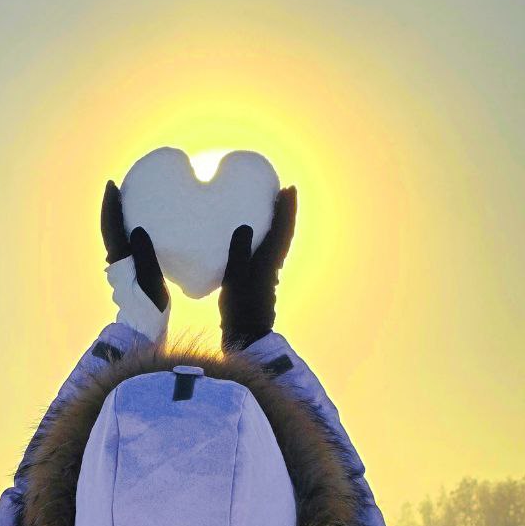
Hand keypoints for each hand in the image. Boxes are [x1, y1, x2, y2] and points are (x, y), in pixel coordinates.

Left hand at [100, 180, 169, 340]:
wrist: (143, 329)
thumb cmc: (150, 307)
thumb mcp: (151, 280)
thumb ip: (144, 255)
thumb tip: (136, 229)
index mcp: (121, 259)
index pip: (111, 226)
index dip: (111, 204)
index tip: (112, 185)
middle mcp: (117, 260)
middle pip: (109, 227)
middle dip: (112, 206)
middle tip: (118, 187)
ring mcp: (121, 266)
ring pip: (115, 235)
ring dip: (118, 217)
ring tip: (128, 200)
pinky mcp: (128, 271)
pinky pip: (125, 243)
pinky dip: (126, 229)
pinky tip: (138, 226)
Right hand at [219, 187, 296, 352]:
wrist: (246, 336)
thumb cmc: (240, 309)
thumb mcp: (235, 279)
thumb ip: (239, 252)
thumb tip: (245, 226)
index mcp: (269, 261)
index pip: (283, 229)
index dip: (286, 209)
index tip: (289, 189)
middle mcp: (273, 265)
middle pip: (284, 233)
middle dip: (285, 212)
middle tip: (283, 192)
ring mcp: (267, 274)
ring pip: (278, 243)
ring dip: (277, 224)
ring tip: (270, 209)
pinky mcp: (260, 282)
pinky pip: (267, 252)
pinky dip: (266, 239)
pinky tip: (254, 240)